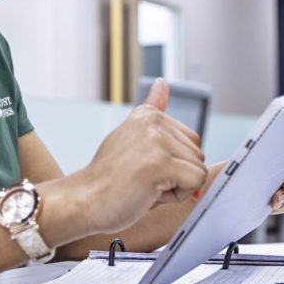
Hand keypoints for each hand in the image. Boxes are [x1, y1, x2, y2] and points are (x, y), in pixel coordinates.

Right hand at [75, 78, 207, 234]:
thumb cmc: (109, 177)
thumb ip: (152, 111)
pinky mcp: (161, 164)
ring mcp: (157, 142)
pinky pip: (196, 182)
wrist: (85, 201)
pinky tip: (150, 193)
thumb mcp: (131, 136)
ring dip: (176, 187)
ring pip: (198, 169)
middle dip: (178, 175)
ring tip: (144, 186)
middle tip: (143, 179)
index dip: (174, 162)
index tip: (144, 166)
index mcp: (148, 115)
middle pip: (197, 154)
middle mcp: (153, 122)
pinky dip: (178, 196)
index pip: (190, 140)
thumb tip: (162, 82)